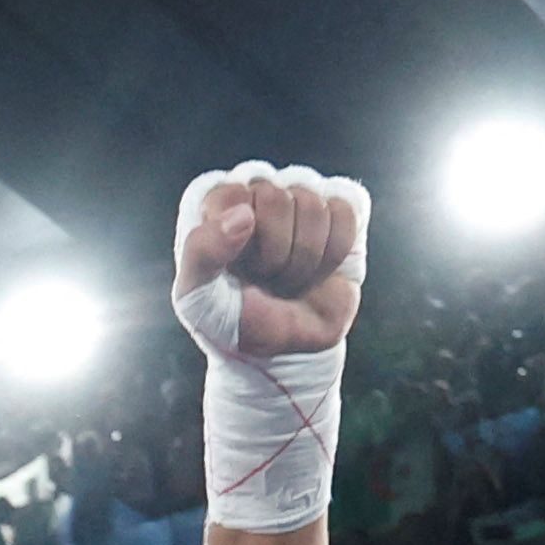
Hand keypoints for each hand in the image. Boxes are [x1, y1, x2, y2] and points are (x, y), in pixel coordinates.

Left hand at [173, 164, 367, 357]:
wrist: (280, 354)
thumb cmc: (233, 320)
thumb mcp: (197, 297)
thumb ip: (202, 252)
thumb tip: (244, 214)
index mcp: (218, 202)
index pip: (234, 196)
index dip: (241, 243)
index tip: (237, 269)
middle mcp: (259, 190)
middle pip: (277, 198)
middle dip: (275, 254)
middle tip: (267, 278)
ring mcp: (301, 197)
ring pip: (314, 206)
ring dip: (305, 259)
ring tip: (290, 278)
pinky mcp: (339, 211)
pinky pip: (346, 211)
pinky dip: (335, 252)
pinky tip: (319, 270)